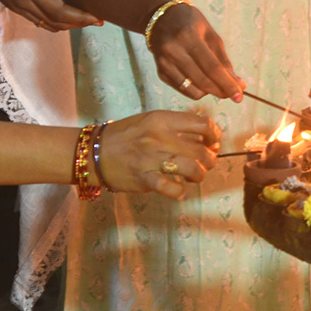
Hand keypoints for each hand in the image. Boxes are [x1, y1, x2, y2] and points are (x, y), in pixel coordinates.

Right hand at [0, 0, 103, 30]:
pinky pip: (37, 20)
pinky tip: (61, 13)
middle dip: (78, 23)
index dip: (80, 16)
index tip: (97, 16)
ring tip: (83, 18)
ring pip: (46, 24)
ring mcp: (18, 6)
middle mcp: (25, 2)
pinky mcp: (13, 5)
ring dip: (66, 24)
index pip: (60, 11)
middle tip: (97, 20)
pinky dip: (52, 21)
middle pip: (56, 22)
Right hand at [97, 110, 220, 197]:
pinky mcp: (145, 179)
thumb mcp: (150, 120)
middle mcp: (159, 137)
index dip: (214, 135)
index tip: (213, 142)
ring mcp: (152, 159)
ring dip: (199, 175)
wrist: (95, 152)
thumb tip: (206, 136)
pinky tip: (177, 188)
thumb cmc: (126, 135)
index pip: (202, 124)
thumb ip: (176, 126)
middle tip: (206, 163)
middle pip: (201, 150)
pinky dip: (179, 191)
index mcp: (162, 119)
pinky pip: (172, 188)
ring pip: (193, 169)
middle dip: (210, 160)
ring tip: (194, 176)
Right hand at [146, 1, 244, 100]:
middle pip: (203, 81)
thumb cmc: (190, 23)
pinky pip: (183, 90)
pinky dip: (196, 89)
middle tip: (234, 94)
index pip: (212, 67)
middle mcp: (174, 51)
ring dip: (209, 91)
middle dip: (222, 91)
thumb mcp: (210, 35)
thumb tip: (239, 84)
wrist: (160, 18)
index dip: (227, 84)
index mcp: (189, 37)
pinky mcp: (160, 72)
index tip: (239, 96)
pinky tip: (201, 79)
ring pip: (193, 90)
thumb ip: (223, 60)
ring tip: (216, 82)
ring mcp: (164, 63)